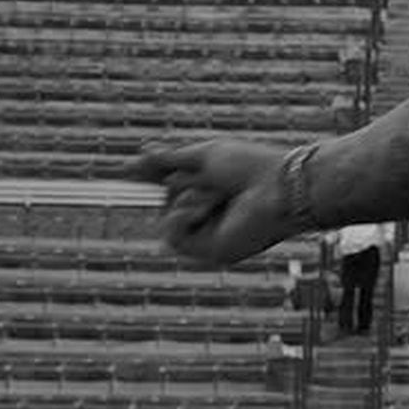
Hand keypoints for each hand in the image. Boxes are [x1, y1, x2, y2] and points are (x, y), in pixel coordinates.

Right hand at [126, 135, 291, 267]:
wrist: (280, 188)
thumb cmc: (251, 166)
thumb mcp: (204, 156)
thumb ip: (168, 160)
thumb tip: (135, 159)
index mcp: (211, 189)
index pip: (170, 186)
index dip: (154, 177)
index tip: (128, 169)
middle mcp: (209, 213)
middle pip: (165, 199)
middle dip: (182, 182)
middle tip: (213, 179)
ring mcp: (209, 234)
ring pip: (165, 217)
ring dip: (186, 198)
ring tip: (218, 192)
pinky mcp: (211, 252)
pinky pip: (172, 236)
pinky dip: (181, 217)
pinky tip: (202, 208)